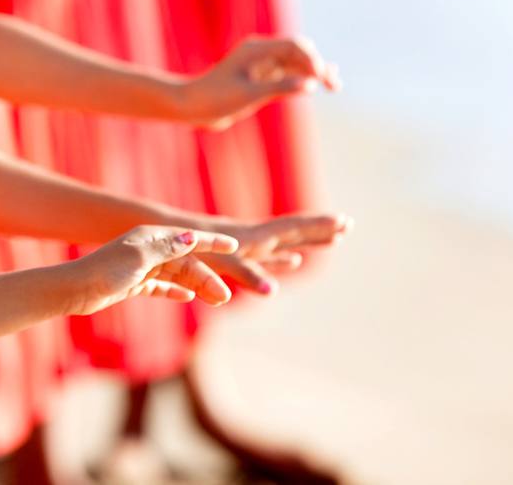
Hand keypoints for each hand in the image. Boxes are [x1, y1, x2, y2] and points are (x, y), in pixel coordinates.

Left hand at [64, 226, 239, 314]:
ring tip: (216, 301)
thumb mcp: (139, 258)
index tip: (234, 246)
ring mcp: (141, 267)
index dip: (211, 242)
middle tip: (224, 297)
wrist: (77, 289)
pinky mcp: (134, 283)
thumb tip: (192, 237)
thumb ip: (167, 249)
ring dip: (197, 287)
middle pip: (185, 262)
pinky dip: (175, 291)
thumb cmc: (106, 271)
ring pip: (176, 275)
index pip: (188, 237)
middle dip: (207, 277)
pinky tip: (188, 297)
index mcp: (150, 237)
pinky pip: (161, 286)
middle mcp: (148, 249)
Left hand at [178, 35, 338, 129]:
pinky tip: (318, 85)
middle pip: (298, 51)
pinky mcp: (261, 78)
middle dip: (317, 64)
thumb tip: (311, 84)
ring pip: (295, 63)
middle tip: (333, 84)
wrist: (193, 107)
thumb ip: (281, 88)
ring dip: (314, 72)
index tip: (321, 77)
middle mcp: (261, 53)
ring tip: (335, 86)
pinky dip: (303, 79)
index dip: (312, 59)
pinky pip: (287, 74)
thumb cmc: (216, 98)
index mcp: (256, 49)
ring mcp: (262, 65)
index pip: (293, 46)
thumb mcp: (250, 95)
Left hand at [198, 212, 352, 295]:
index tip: (344, 220)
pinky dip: (285, 258)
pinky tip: (291, 262)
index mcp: (253, 237)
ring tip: (331, 241)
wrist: (163, 239)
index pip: (293, 228)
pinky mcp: (235, 256)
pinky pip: (269, 257)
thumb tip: (274, 291)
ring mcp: (246, 246)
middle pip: (294, 232)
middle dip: (321, 230)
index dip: (319, 225)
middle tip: (349, 225)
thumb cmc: (188, 249)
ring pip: (285, 244)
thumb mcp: (219, 261)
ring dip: (308, 242)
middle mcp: (253, 238)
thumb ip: (247, 274)